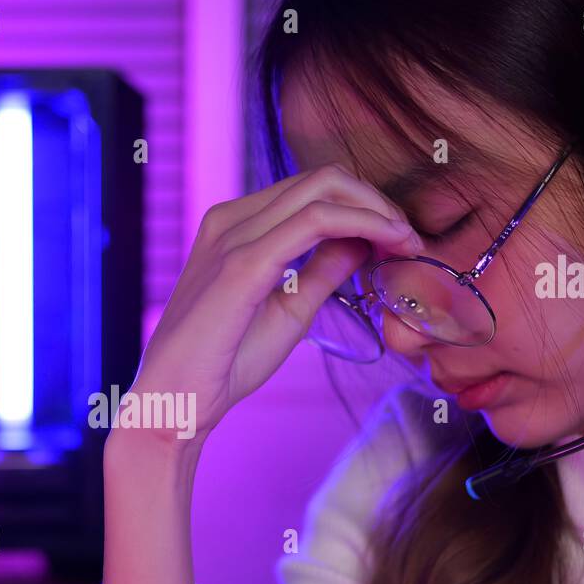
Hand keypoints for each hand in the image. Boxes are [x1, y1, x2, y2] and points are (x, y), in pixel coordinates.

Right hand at [118, 162, 422, 452]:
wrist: (175, 403)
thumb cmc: (222, 365)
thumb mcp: (288, 310)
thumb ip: (322, 272)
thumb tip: (364, 241)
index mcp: (234, 227)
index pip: (311, 191)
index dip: (364, 206)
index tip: (399, 240)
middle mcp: (230, 219)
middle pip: (321, 179)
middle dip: (376, 201)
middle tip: (409, 238)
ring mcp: (233, 236)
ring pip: (322, 189)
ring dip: (376, 210)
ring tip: (406, 242)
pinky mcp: (243, 264)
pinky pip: (315, 221)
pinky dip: (362, 224)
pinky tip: (390, 244)